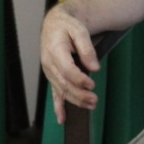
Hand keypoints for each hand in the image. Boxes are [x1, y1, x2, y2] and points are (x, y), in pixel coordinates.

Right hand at [40, 4, 99, 124]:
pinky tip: (62, 119)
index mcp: (55, 49)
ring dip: (75, 100)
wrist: (54, 24)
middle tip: (94, 100)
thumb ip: (87, 48)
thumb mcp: (79, 30)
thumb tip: (94, 68)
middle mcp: (49, 63)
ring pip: (61, 90)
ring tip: (90, 105)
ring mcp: (49, 71)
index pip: (66, 69)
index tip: (92, 84)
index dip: (79, 79)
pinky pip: (54, 93)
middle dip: (79, 94)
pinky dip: (58, 106)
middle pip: (64, 83)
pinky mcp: (52, 76)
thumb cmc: (67, 26)